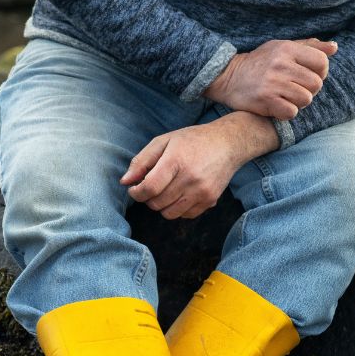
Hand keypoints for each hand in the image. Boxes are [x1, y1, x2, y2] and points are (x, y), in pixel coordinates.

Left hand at [122, 114, 276, 219]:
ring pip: (169, 213)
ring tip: (165, 191)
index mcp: (176, 161)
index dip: (136, 192)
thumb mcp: (164, 141)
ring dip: (162, 205)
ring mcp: (202, 192)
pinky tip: (180, 194)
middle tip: (151, 187)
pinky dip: (178, 208)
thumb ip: (142, 160)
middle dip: (148, 198)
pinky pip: (185, 215)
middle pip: (157, 203)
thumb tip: (125, 181)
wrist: (229, 143)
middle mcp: (191, 179)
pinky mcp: (210, 200)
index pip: (149, 188)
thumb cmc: (193, 140)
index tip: (134, 188)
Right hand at [205, 38, 338, 119]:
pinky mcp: (265, 100)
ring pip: (306, 99)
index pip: (322, 62)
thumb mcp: (283, 47)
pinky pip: (292, 112)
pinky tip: (278, 105)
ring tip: (287, 96)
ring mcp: (273, 83)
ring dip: (299, 102)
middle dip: (309, 89)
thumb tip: (334, 47)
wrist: (228, 76)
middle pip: (316, 84)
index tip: (309, 75)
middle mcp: (281, 64)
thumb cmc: (261, 62)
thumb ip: (310, 47)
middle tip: (296, 88)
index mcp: (287, 49)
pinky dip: (287, 112)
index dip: (321, 71)